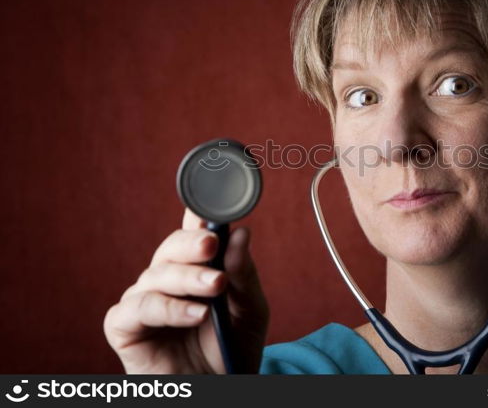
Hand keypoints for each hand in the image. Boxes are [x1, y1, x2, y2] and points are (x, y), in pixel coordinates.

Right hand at [103, 208, 268, 372]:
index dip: (196, 218)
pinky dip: (168, 308)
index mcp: (194, 268)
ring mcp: (143, 301)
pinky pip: (139, 308)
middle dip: (192, 244)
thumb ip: (244, 274)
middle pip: (170, 248)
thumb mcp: (250, 310)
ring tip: (216, 286)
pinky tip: (196, 314)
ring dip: (188, 278)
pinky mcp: (124, 327)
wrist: (220, 389)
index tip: (209, 211)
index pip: (190, 234)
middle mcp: (165, 279)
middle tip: (213, 244)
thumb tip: (241, 233)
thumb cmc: (231, 348)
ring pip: (156, 275)